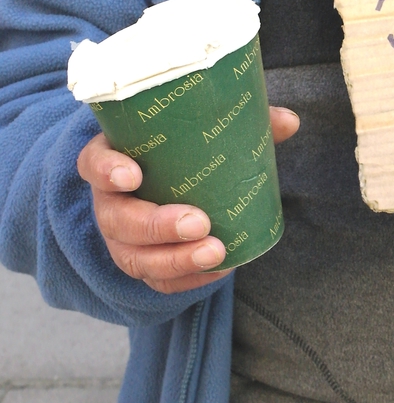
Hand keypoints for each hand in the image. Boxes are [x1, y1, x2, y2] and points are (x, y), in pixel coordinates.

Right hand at [77, 106, 298, 293]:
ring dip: (175, 260)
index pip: (93, 163)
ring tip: (216, 252)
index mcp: (114, 157)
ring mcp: (120, 238)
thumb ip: (240, 123)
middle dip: (156, 226)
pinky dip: (186, 280)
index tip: (132, 174)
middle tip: (199, 222)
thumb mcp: (196, 132)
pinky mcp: (141, 263)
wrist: (161, 180)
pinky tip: (218, 270)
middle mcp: (109, 201)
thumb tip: (289, 121)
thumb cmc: (178, 148)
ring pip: (134, 258)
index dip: (107, 170)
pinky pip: (155, 281)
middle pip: (117, 220)